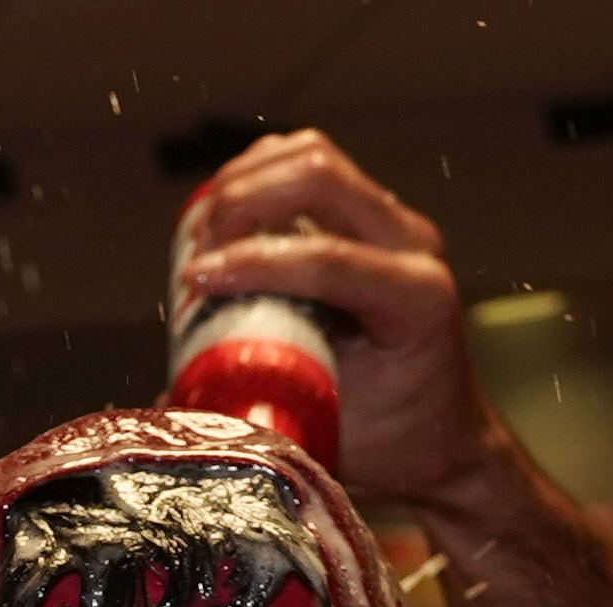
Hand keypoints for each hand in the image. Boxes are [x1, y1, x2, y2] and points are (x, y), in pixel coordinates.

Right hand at [176, 131, 503, 506]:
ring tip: (204, 229)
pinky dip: (262, 175)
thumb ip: (254, 416)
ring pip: (314, 157)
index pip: (328, 258)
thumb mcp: (327, 435)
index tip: (194, 280)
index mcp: (418, 301)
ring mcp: (397, 225)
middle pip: (320, 177)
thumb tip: (170, 410)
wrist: (442, 435)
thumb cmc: (394, 443)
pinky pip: (313, 166)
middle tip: (196, 250)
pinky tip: (228, 214)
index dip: (251, 262)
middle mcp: (415, 248)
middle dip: (242, 201)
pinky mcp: (373, 219)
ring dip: (247, 180)